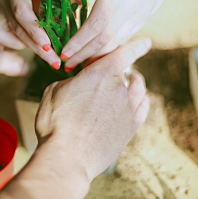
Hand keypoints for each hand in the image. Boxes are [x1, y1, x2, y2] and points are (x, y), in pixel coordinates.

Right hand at [0, 0, 60, 67]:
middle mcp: (3, 0)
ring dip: (33, 47)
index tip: (48, 45)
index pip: (21, 11)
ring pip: (12, 36)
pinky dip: (23, 42)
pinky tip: (37, 42)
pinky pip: (7, 36)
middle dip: (38, 49)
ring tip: (53, 56)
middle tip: (57, 63)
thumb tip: (77, 6)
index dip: (34, 29)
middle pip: (18, 30)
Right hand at [35, 38, 150, 180]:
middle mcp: (118, 88)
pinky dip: (141, 99)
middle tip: (108, 74)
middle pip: (126, 71)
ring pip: (138, 88)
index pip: (123, 53)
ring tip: (129, 82)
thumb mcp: (53, 91)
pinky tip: (137, 99)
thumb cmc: (56, 124)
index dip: (135, 45)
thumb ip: (70, 80)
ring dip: (134, 82)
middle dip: (117, 70)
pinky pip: (143, 106)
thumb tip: (78, 81)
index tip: (145, 42)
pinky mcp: (131, 126)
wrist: (67, 157)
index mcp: (99, 74)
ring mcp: (127, 108)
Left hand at [61, 0, 182, 69]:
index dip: (77, 43)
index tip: (64, 53)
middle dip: (83, 56)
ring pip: (115, 44)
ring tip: (84, 63)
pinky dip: (112, 48)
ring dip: (98, 55)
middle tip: (68, 66)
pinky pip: (125, 37)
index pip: (92, 29)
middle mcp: (126, 13)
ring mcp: (137, 18)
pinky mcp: (144, 17)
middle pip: (102, 43)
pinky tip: (103, 51)